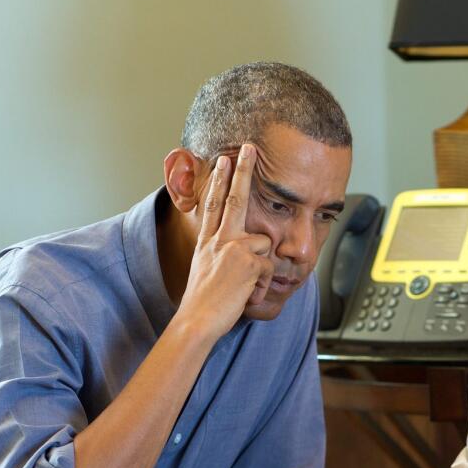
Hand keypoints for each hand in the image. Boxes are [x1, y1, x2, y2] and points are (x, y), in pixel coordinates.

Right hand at [179, 144, 274, 335]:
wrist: (197, 319)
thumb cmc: (203, 302)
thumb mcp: (205, 270)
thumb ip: (220, 254)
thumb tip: (240, 249)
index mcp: (207, 240)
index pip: (213, 203)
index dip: (220, 180)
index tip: (224, 159)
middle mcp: (219, 239)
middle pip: (236, 197)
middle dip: (244, 170)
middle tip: (250, 148)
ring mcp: (233, 247)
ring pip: (265, 243)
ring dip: (261, 267)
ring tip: (244, 287)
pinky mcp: (249, 261)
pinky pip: (269, 267)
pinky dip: (262, 284)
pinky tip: (247, 295)